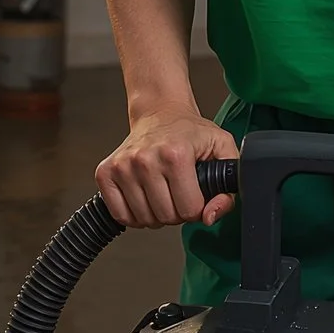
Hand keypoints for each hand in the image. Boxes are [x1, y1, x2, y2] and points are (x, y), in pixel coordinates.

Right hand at [95, 108, 238, 228]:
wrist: (160, 113)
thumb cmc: (190, 132)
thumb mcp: (222, 149)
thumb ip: (228, 186)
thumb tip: (209, 216)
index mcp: (176, 154)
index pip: (190, 209)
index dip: (197, 207)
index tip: (195, 192)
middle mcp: (145, 159)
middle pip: (166, 217)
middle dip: (177, 211)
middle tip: (178, 192)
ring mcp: (122, 166)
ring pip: (144, 219)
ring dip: (156, 214)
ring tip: (162, 193)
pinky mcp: (105, 172)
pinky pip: (120, 215)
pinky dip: (134, 215)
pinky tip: (143, 198)